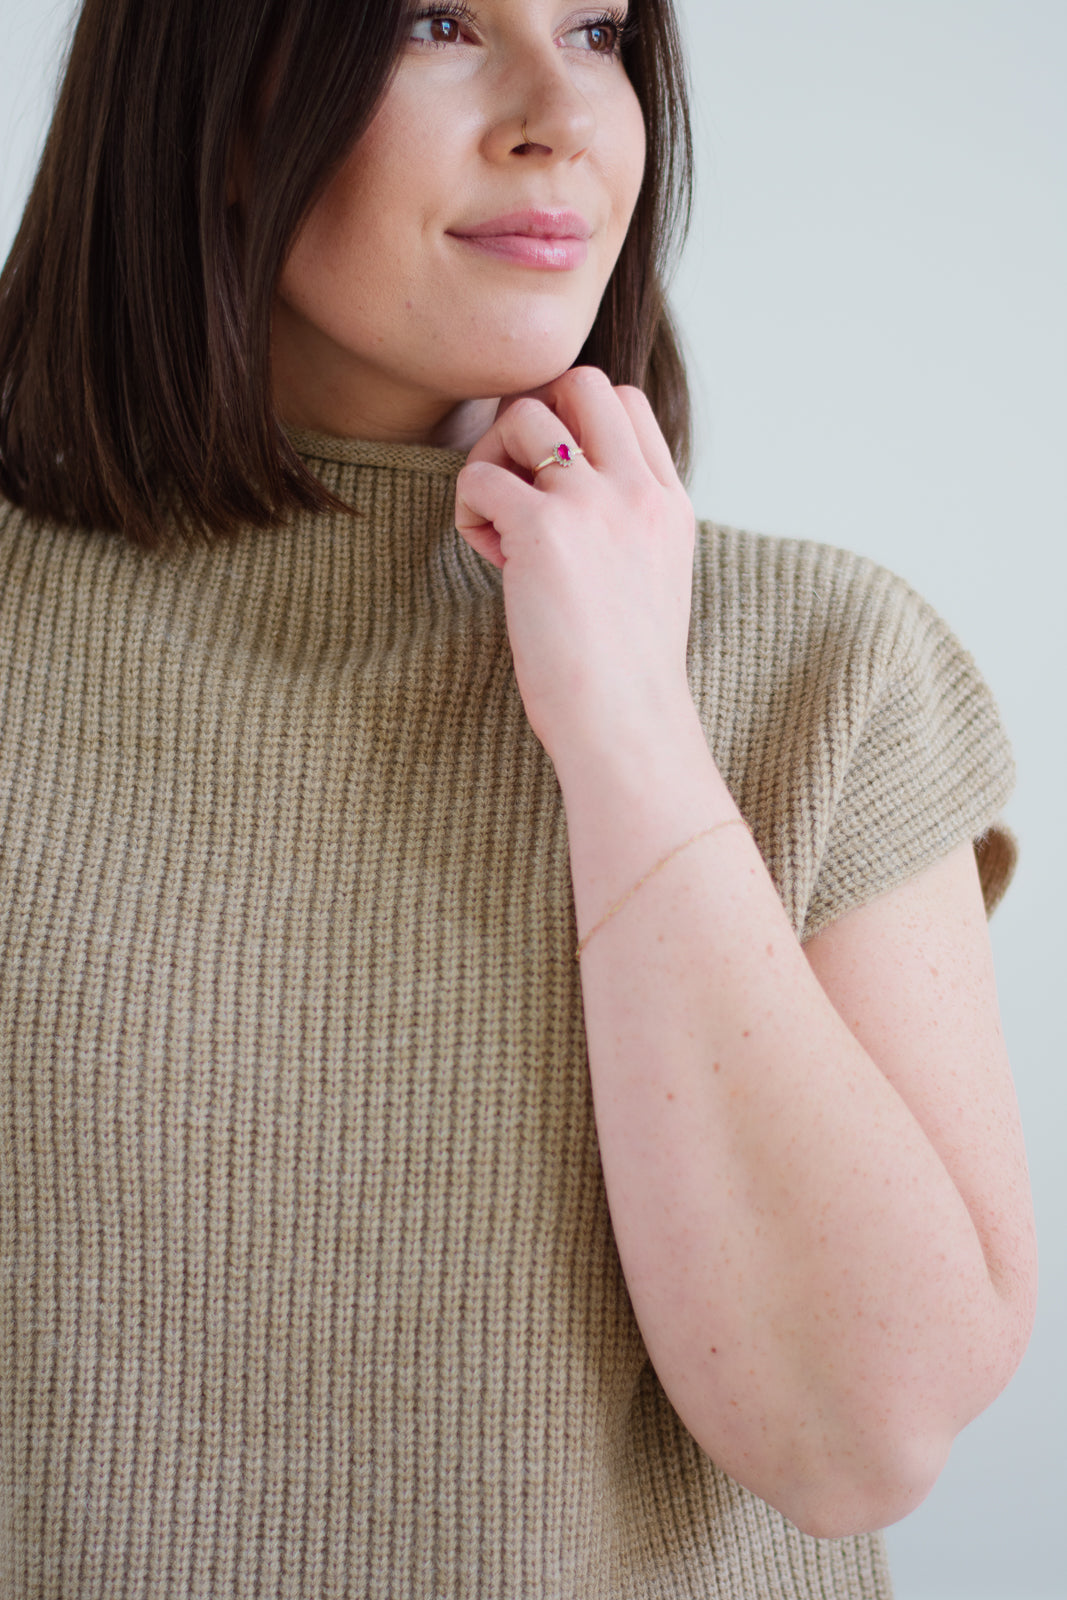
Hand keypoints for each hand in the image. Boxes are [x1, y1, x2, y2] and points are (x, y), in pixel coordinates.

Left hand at [455, 367, 697, 765]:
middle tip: (517, 483)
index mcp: (667, 502)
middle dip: (533, 418)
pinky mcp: (545, 528)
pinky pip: (480, 476)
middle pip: (579, 382)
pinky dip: (469, 509)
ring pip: (523, 414)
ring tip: (497, 523)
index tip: (558, 489)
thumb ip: (622, 528)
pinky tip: (489, 556)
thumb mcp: (650, 581)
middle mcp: (637, 490)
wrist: (625, 724)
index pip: (624, 403)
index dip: (575, 427)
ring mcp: (594, 503)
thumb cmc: (624, 674)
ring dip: (492, 458)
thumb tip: (554, 497)